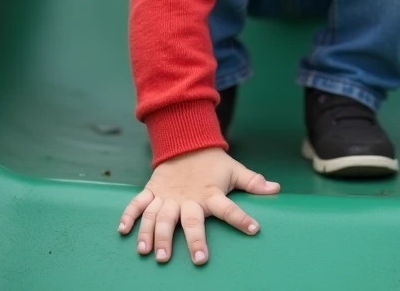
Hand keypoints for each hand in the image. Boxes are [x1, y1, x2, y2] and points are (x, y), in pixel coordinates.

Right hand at [117, 147, 279, 265]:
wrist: (186, 141)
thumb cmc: (212, 163)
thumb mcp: (234, 170)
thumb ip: (253, 182)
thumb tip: (276, 188)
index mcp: (210, 193)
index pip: (228, 207)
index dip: (241, 218)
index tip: (253, 229)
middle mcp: (188, 197)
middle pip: (189, 220)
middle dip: (192, 240)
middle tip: (195, 259)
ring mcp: (167, 195)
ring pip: (159, 216)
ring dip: (153, 234)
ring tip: (150, 252)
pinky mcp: (152, 190)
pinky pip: (138, 203)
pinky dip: (129, 215)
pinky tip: (123, 231)